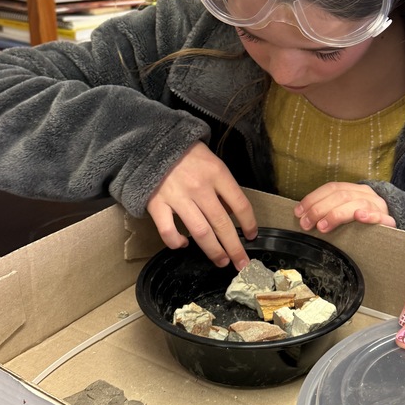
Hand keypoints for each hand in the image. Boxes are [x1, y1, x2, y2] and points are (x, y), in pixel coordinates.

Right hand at [146, 141, 257, 270]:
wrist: (152, 141)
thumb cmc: (186, 153)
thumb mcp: (213, 162)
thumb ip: (223, 186)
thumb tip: (233, 212)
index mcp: (217, 174)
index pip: (240, 204)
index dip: (249, 224)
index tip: (252, 236)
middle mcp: (200, 187)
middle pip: (222, 223)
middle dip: (234, 248)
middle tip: (241, 263)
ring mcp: (177, 197)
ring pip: (200, 232)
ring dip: (213, 251)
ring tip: (221, 262)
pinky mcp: (157, 204)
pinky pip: (168, 231)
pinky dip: (176, 242)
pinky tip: (183, 245)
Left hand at [294, 182, 395, 232]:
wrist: (389, 230)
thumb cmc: (361, 223)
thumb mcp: (344, 212)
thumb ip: (328, 210)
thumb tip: (303, 215)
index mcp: (354, 190)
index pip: (332, 188)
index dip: (313, 198)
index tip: (299, 212)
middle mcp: (366, 194)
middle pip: (341, 196)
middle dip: (320, 209)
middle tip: (306, 223)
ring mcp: (378, 206)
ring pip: (357, 204)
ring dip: (337, 214)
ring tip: (322, 226)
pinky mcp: (388, 221)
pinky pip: (379, 216)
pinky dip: (369, 216)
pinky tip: (359, 217)